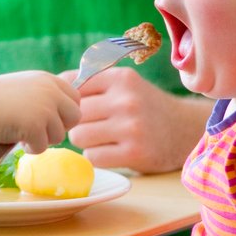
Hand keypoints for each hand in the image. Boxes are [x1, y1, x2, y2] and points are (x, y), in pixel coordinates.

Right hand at [0, 71, 80, 151]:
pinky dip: (30, 148)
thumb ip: (43, 94)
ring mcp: (44, 109)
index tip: (52, 119)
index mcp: (47, 79)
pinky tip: (15, 137)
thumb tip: (63, 112)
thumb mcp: (23, 87)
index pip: (75, 96)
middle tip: (40, 130)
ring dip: (42, 139)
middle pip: (75, 116)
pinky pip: (43, 147)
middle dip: (60, 127)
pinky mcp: (36, 126)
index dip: (65, 111)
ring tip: (21, 131)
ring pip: (59, 135)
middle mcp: (50, 91)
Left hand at [61, 66, 209, 172]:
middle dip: (77, 123)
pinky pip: (93, 157)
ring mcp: (131, 127)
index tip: (78, 107)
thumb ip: (92, 82)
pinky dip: (97, 157)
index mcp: (121, 78)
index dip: (69, 99)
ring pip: (79, 136)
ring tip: (103, 138)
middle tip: (93, 126)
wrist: (184, 130)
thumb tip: (51, 86)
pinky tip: (112, 151)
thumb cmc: (144, 106)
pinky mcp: (135, 153)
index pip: (72, 85)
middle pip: (74, 114)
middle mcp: (127, 100)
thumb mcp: (125, 85)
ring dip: (85, 141)